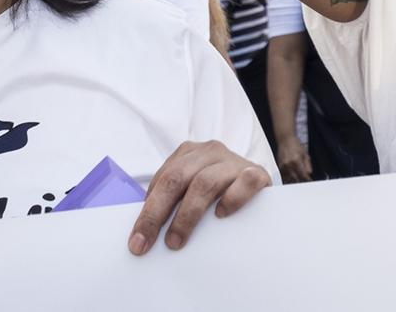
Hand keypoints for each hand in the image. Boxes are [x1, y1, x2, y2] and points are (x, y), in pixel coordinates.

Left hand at [127, 140, 271, 254]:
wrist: (258, 183)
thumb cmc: (219, 192)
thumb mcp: (192, 190)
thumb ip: (173, 202)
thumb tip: (144, 234)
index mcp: (189, 153)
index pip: (162, 180)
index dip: (147, 212)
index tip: (137, 242)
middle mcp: (210, 152)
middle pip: (177, 179)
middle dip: (157, 214)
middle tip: (147, 243)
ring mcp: (233, 161)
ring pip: (205, 183)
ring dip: (187, 215)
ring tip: (176, 241)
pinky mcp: (257, 173)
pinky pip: (245, 181)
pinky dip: (232, 198)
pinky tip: (221, 215)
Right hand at [275, 134, 312, 183]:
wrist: (285, 140)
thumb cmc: (295, 145)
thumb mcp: (305, 153)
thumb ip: (308, 164)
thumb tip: (309, 173)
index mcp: (296, 160)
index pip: (302, 175)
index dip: (307, 179)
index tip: (310, 181)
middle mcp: (288, 164)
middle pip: (295, 179)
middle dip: (301, 182)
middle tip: (305, 183)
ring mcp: (282, 166)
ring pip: (289, 179)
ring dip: (294, 182)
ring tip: (299, 182)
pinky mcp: (279, 167)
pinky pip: (284, 177)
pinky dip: (288, 179)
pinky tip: (292, 179)